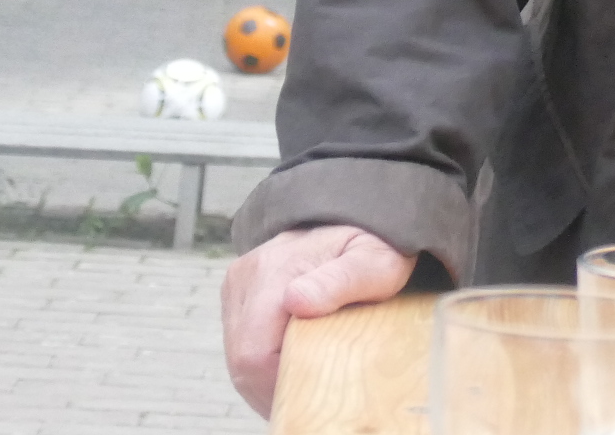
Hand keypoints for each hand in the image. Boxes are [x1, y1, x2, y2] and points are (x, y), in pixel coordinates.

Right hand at [222, 224, 417, 415]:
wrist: (362, 217)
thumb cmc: (377, 245)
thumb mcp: (376, 262)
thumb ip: (341, 281)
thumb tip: (296, 302)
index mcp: (274, 271)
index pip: (254, 353)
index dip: (278, 384)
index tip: (314, 392)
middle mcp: (247, 276)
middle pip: (242, 360)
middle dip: (273, 386)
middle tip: (313, 397)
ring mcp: (239, 284)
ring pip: (238, 356)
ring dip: (267, 377)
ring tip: (306, 384)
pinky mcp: (240, 292)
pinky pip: (242, 342)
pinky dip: (264, 362)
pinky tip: (292, 365)